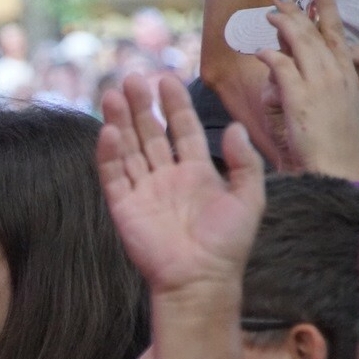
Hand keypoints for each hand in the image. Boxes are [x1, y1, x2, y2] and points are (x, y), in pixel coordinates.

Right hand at [97, 74, 264, 297]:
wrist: (200, 279)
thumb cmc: (228, 245)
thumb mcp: (250, 198)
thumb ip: (244, 162)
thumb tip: (235, 128)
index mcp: (195, 173)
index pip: (181, 129)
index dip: (174, 104)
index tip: (166, 79)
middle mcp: (166, 178)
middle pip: (149, 133)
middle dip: (141, 105)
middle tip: (132, 78)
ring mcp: (143, 191)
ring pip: (128, 148)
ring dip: (120, 121)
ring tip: (113, 93)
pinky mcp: (123, 206)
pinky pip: (114, 174)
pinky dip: (109, 153)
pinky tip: (109, 130)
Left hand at [256, 0, 358, 181]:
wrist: (336, 170)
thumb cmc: (333, 146)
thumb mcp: (340, 108)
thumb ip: (323, 85)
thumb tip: (296, 73)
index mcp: (350, 77)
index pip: (337, 36)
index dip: (329, 12)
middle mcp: (338, 74)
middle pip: (317, 34)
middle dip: (301, 12)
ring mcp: (320, 84)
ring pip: (301, 44)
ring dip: (284, 26)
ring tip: (270, 15)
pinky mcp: (299, 97)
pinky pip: (282, 67)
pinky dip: (270, 57)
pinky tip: (260, 52)